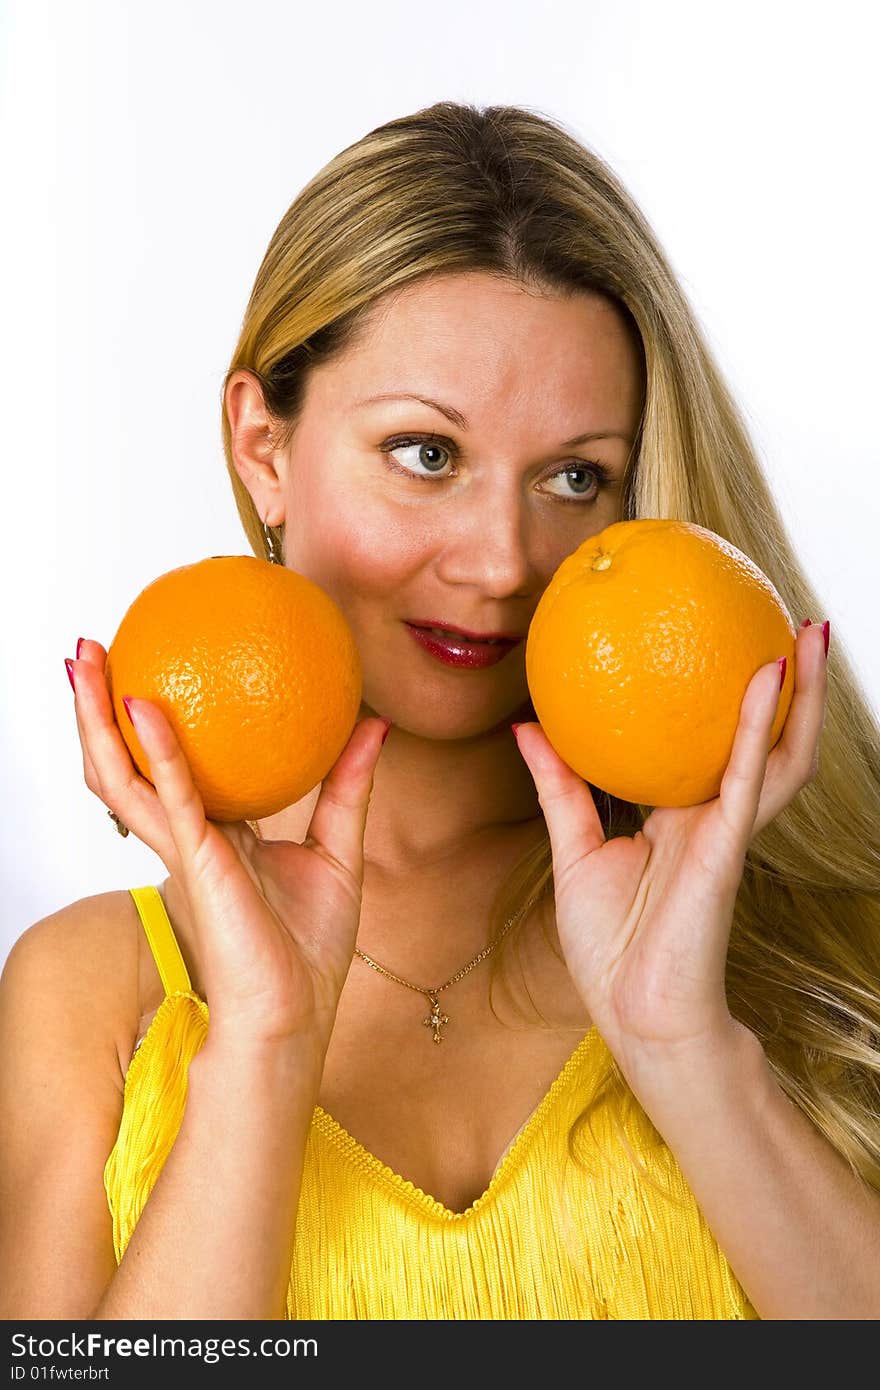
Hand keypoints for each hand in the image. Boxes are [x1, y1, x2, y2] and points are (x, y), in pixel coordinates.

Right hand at [67, 640, 388, 1051]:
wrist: (296, 1014)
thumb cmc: (311, 950)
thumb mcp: (339, 849)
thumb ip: (349, 785)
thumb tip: (375, 722)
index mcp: (214, 833)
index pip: (168, 767)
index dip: (146, 722)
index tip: (142, 664)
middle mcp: (186, 836)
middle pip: (124, 763)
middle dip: (96, 708)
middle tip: (88, 647)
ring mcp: (184, 850)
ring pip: (122, 777)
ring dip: (97, 718)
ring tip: (85, 660)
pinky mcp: (197, 865)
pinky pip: (175, 799)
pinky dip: (160, 752)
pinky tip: (145, 706)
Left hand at [513, 621, 827, 1076]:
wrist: (636, 1016)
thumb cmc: (609, 947)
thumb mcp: (572, 851)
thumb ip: (558, 787)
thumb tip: (526, 726)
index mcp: (682, 818)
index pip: (712, 746)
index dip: (723, 701)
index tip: (719, 643)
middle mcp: (714, 816)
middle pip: (764, 738)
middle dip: (786, 684)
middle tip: (787, 620)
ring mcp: (728, 830)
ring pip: (780, 750)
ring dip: (798, 691)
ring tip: (806, 631)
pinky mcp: (727, 847)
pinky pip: (746, 776)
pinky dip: (758, 724)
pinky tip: (765, 677)